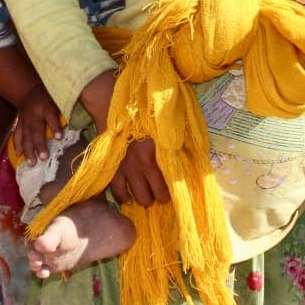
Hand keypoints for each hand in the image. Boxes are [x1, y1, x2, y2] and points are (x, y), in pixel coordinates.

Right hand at [14, 88, 63, 162]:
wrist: (29, 91)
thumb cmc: (49, 98)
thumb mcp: (57, 100)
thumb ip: (64, 111)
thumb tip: (79, 124)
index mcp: (46, 107)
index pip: (51, 117)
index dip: (55, 126)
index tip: (59, 137)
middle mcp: (34, 114)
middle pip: (36, 130)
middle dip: (39, 145)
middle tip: (43, 158)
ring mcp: (25, 119)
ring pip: (25, 135)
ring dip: (28, 149)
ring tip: (31, 163)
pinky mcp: (19, 123)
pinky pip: (17, 134)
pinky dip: (17, 144)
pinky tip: (18, 154)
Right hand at [78, 70, 171, 203]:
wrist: (111, 106)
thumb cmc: (141, 113)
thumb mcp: (165, 124)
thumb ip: (177, 140)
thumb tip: (193, 153)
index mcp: (159, 154)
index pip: (173, 183)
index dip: (177, 190)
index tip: (178, 189)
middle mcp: (144, 165)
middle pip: (158, 196)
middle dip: (161, 197)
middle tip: (161, 192)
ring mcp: (127, 169)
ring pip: (141, 198)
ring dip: (145, 198)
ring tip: (147, 194)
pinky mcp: (112, 170)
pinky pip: (118, 193)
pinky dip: (125, 197)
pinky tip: (129, 196)